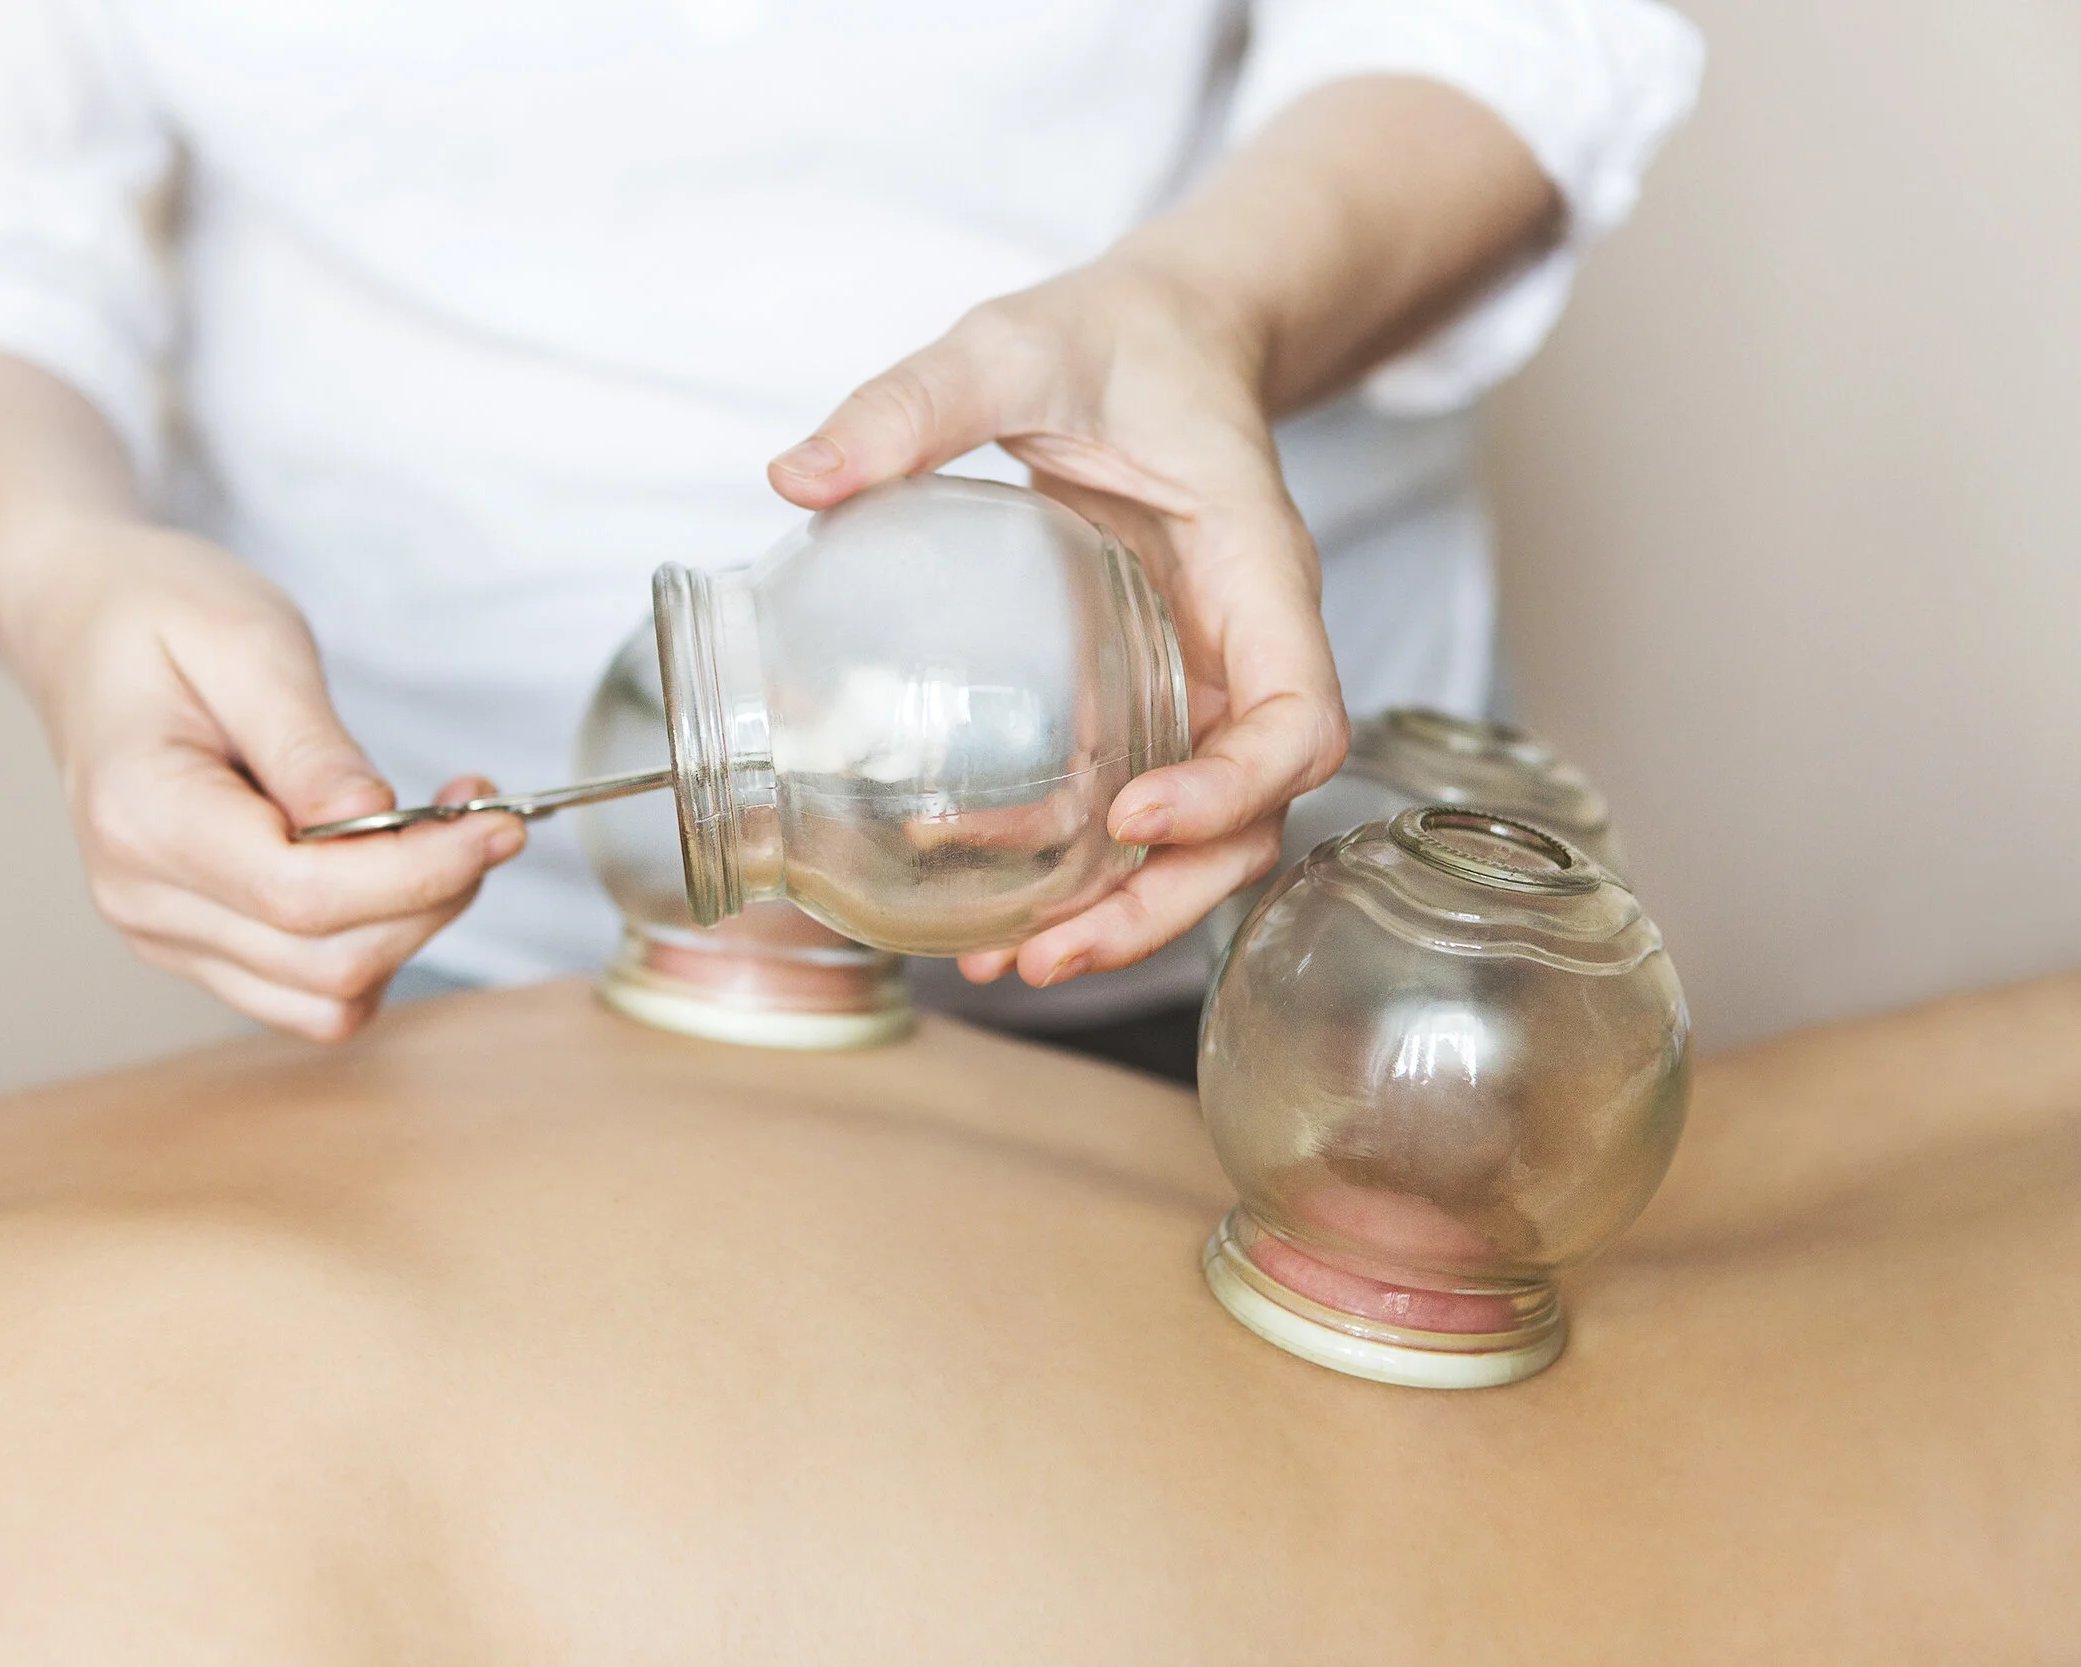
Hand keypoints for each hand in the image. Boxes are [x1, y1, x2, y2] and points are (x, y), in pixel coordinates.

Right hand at [0, 513, 522, 1039]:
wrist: (89, 629)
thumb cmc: (162, 618)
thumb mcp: (249, 643)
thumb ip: (311, 744)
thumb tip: (378, 817)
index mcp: (142, 816)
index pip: (304, 896)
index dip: (419, 873)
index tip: (497, 825)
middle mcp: (143, 897)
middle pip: (327, 960)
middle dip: (431, 897)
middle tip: (484, 816)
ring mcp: (165, 933)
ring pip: (327, 997)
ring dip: (412, 927)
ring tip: (442, 834)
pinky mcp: (200, 945)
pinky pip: (309, 993)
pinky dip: (374, 946)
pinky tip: (395, 869)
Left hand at [769, 258, 1348, 988]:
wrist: (1161, 337)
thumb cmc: (1113, 341)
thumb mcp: (1008, 347)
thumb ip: (913, 403)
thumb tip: (798, 476)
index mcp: (1254, 568)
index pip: (1296, 715)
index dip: (1234, 788)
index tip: (1135, 817)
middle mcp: (1245, 645)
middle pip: (1256, 816)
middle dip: (1167, 899)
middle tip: (1050, 953)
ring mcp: (1206, 681)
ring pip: (1211, 835)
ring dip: (1132, 912)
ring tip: (1020, 964)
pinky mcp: (1157, 696)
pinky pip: (1150, 803)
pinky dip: (1095, 871)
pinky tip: (1009, 914)